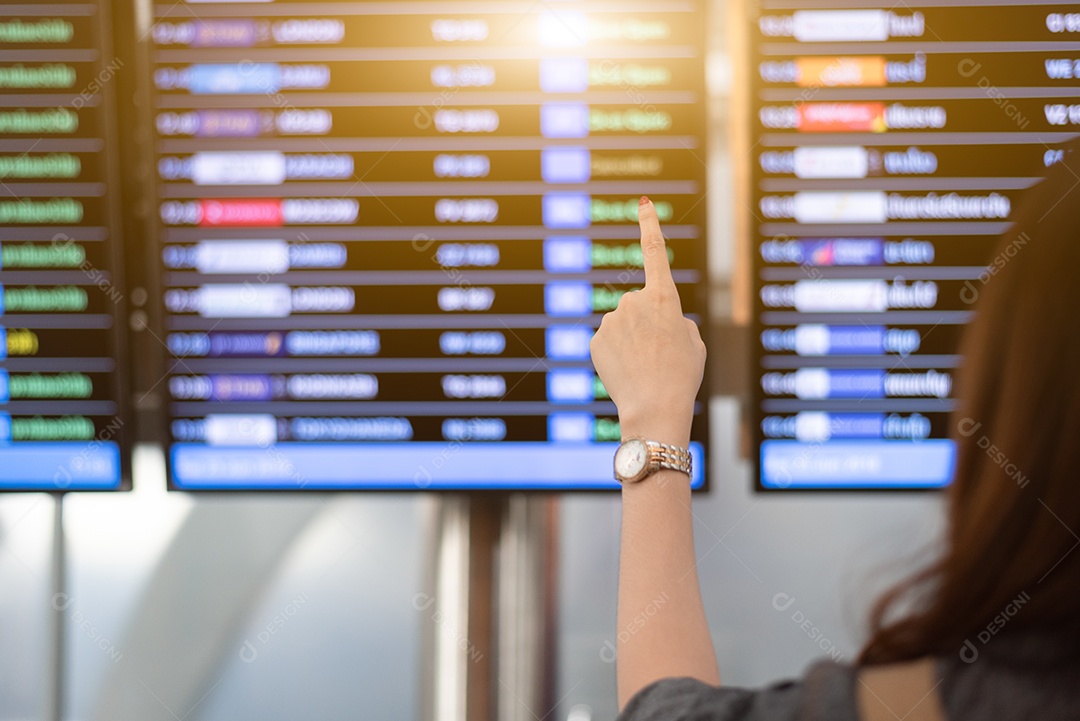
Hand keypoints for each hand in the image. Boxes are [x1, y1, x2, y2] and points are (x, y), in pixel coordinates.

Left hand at [589, 197, 705, 445]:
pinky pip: (608, 341)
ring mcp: (612, 319)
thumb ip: (676, 321)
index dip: (650, 225)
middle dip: (647, 324)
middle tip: (659, 353)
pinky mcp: (596, 338)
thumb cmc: (681, 376)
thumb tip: (657, 320)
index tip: (644, 203)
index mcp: (664, 297)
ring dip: (632, 341)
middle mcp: (634, 301)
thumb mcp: (694, 344)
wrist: (655, 407)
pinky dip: (616, 354)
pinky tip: (627, 371)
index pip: (655, 252)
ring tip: (644, 366)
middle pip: (640, 306)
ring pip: (623, 325)